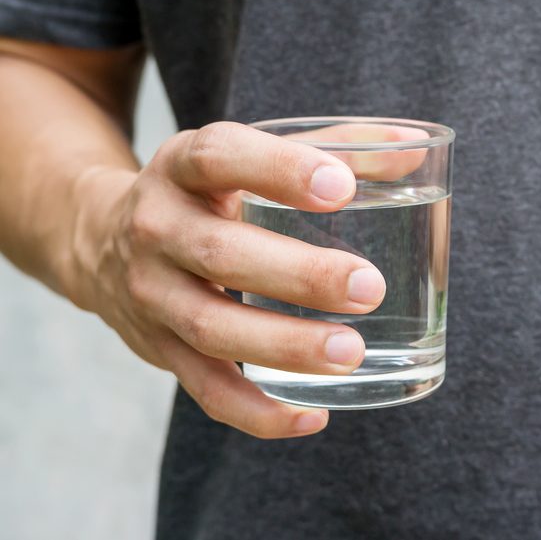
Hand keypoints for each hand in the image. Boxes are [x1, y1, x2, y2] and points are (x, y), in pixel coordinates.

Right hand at [67, 122, 388, 437]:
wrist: (102, 240)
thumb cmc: (207, 192)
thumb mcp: (248, 155)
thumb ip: (332, 148)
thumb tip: (415, 149)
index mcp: (183, 166)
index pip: (220, 157)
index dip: (279, 170)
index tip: (344, 187)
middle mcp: (157, 227)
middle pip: (220, 253)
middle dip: (298, 275)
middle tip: (370, 288)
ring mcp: (152, 294)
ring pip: (211, 329)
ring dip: (284, 346)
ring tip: (350, 352)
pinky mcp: (159, 349)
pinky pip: (206, 390)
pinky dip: (257, 412)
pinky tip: (314, 416)